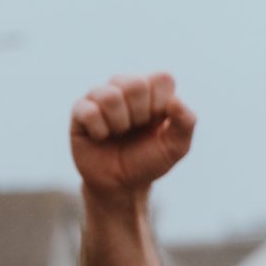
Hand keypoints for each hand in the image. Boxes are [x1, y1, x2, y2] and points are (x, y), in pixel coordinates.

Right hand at [70, 73, 196, 201]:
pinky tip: (101, 137)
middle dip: (139, 115)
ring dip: (119, 124)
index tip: (157, 124)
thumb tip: (175, 100)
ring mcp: (101, 96)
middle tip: (135, 129)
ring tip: (118, 134)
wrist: (121, 185)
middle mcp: (125, 86)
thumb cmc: (148, 161)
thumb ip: (186, 123)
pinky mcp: (80, 110)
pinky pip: (89, 111)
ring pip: (110, 96)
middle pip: (135, 84)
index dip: (161, 106)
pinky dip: (100, 131)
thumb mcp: (175, 147)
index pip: (162, 79)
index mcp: (151, 90)